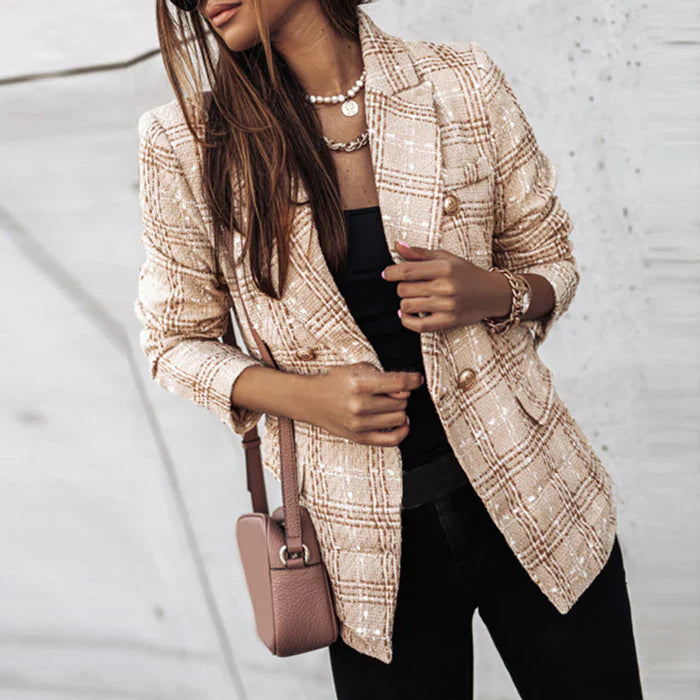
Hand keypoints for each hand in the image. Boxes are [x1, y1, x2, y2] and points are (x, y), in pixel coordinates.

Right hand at [302, 362, 423, 445]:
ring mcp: (359, 424)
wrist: (310, 400)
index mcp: (359, 384)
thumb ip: (383, 376)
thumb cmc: (335, 382)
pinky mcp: (359, 437)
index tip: (418, 379)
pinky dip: (402, 431)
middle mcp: (359, 405)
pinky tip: (402, 423)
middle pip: (401, 402)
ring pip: (399, 418)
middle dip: (401, 395)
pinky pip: (391, 440)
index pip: (398, 384)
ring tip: (391, 405)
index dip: (413, 380)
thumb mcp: (357, 369)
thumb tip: (406, 389)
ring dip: (399, 410)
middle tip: (391, 392)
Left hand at [381, 240, 510, 332]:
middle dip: (402, 287)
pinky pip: (418, 326)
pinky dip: (407, 320)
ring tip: (414, 299)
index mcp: (444, 267)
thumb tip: (396, 245)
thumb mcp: (446, 258)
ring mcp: (447, 306)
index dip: (391, 272)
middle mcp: (445, 287)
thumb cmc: (466, 273)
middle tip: (411, 286)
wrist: (492, 293)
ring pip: (407, 306)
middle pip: (404, 289)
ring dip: (405, 303)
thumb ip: (420, 253)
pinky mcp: (448, 321)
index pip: (407, 270)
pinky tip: (407, 314)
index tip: (387, 274)